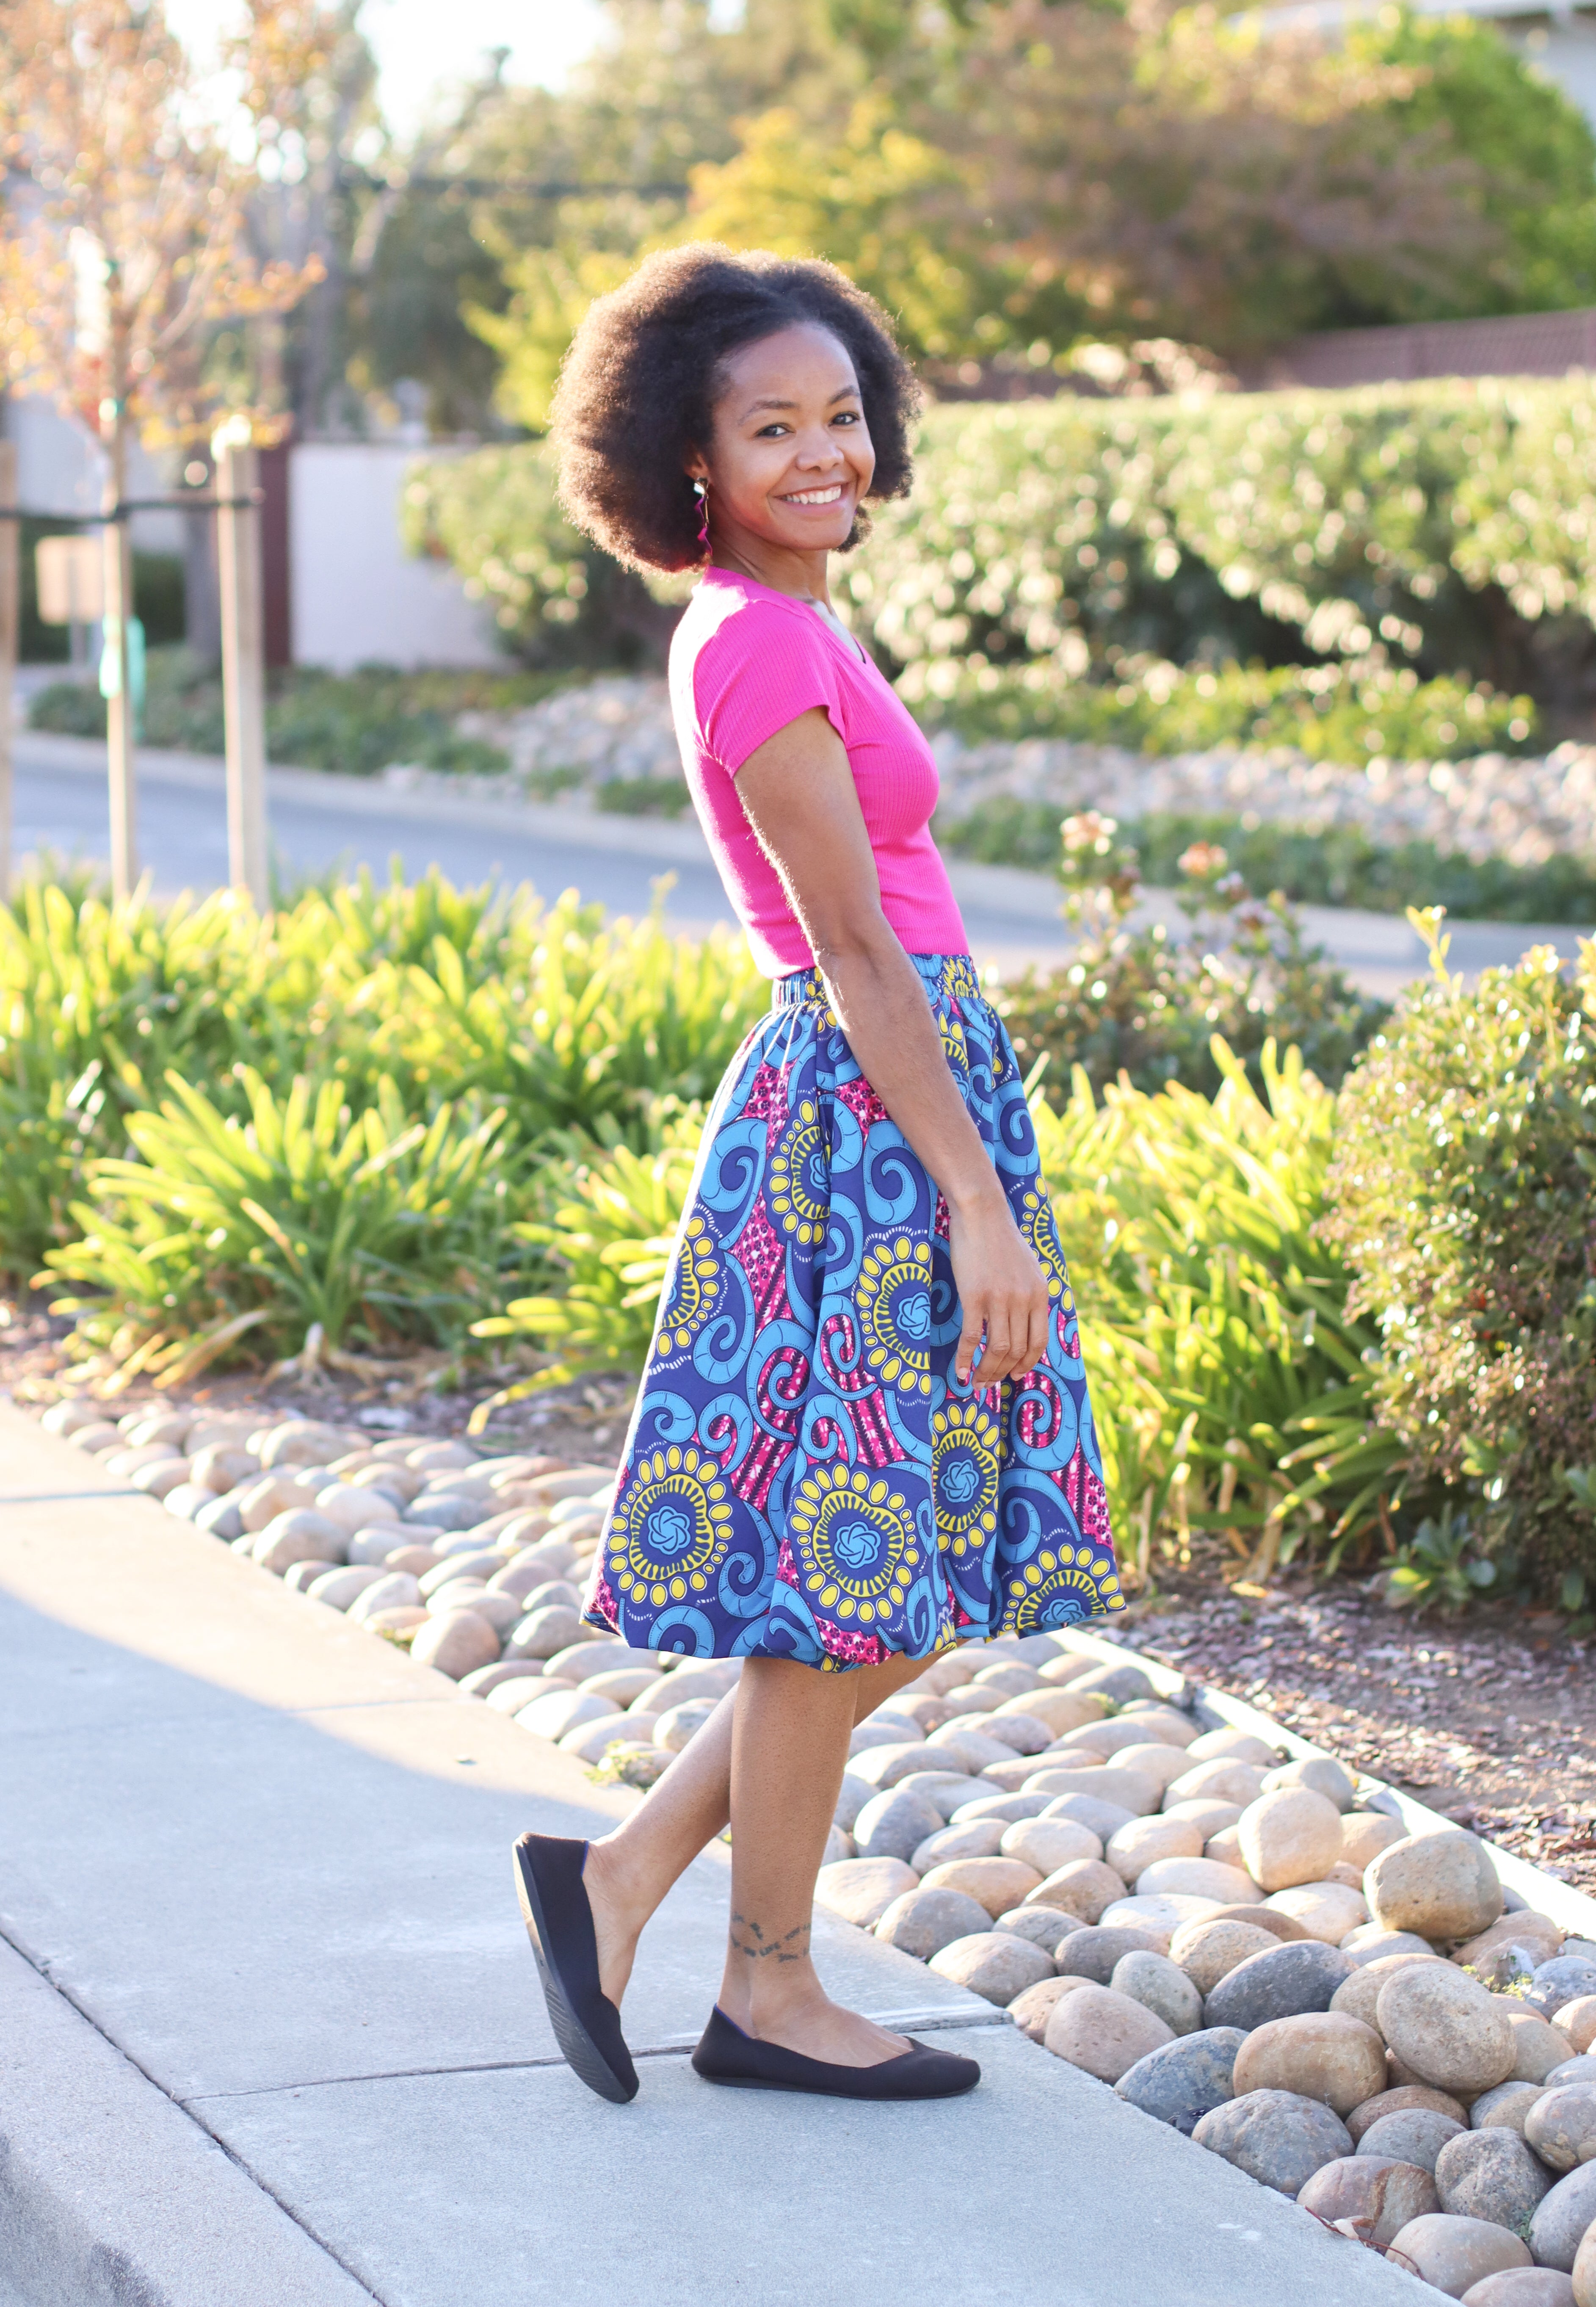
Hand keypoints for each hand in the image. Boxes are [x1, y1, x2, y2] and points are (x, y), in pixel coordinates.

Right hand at [946, 1188, 1050, 1387]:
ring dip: (986, 1370)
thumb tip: (1026, 1322)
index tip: (1016, 1375)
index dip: (1027, 1363)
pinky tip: (960, 1370)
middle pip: (1016, 1349)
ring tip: (976, 1382)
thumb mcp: (1028, 1268)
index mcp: (1040, 1294)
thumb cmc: (1000, 1239)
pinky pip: (973, 1337)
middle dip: (1003, 1372)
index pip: (1038, 1341)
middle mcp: (1024, 1300)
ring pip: (997, 1348)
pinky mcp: (974, 1296)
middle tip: (990, 1383)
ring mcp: (999, 1299)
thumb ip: (1030, 1294)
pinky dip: (966, 1358)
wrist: (981, 1213)